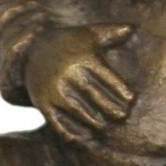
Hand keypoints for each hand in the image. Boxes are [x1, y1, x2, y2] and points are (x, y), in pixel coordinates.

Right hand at [24, 23, 135, 142]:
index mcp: (84, 59)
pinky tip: (84, 138)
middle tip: (121, 117)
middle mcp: (69, 74)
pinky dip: (72, 135)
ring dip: (95, 123)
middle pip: (97, 99)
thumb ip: (112, 32)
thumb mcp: (89, 35)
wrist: (31, 51)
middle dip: (113, 111)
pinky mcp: (43, 103)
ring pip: (80, 114)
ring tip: (103, 126)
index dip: (123, 93)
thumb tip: (133, 27)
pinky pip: (59, 125)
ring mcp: (55, 91)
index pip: (110, 80)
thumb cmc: (70, 45)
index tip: (130, 100)